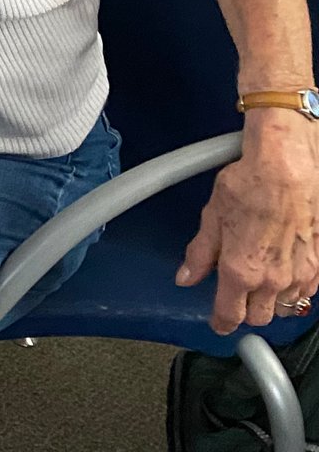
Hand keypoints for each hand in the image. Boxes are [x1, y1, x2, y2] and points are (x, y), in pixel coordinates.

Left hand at [177, 115, 318, 331]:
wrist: (288, 167)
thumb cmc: (248, 186)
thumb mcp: (211, 217)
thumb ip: (199, 253)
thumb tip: (186, 277)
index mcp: (239, 271)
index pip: (229, 315)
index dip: (220, 323)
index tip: (217, 323)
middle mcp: (272, 279)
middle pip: (259, 317)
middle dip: (245, 313)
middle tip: (235, 298)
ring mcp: (299, 274)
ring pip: (284, 306)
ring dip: (270, 301)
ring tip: (260, 283)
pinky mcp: (318, 263)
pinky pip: (307, 290)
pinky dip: (294, 289)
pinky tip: (284, 272)